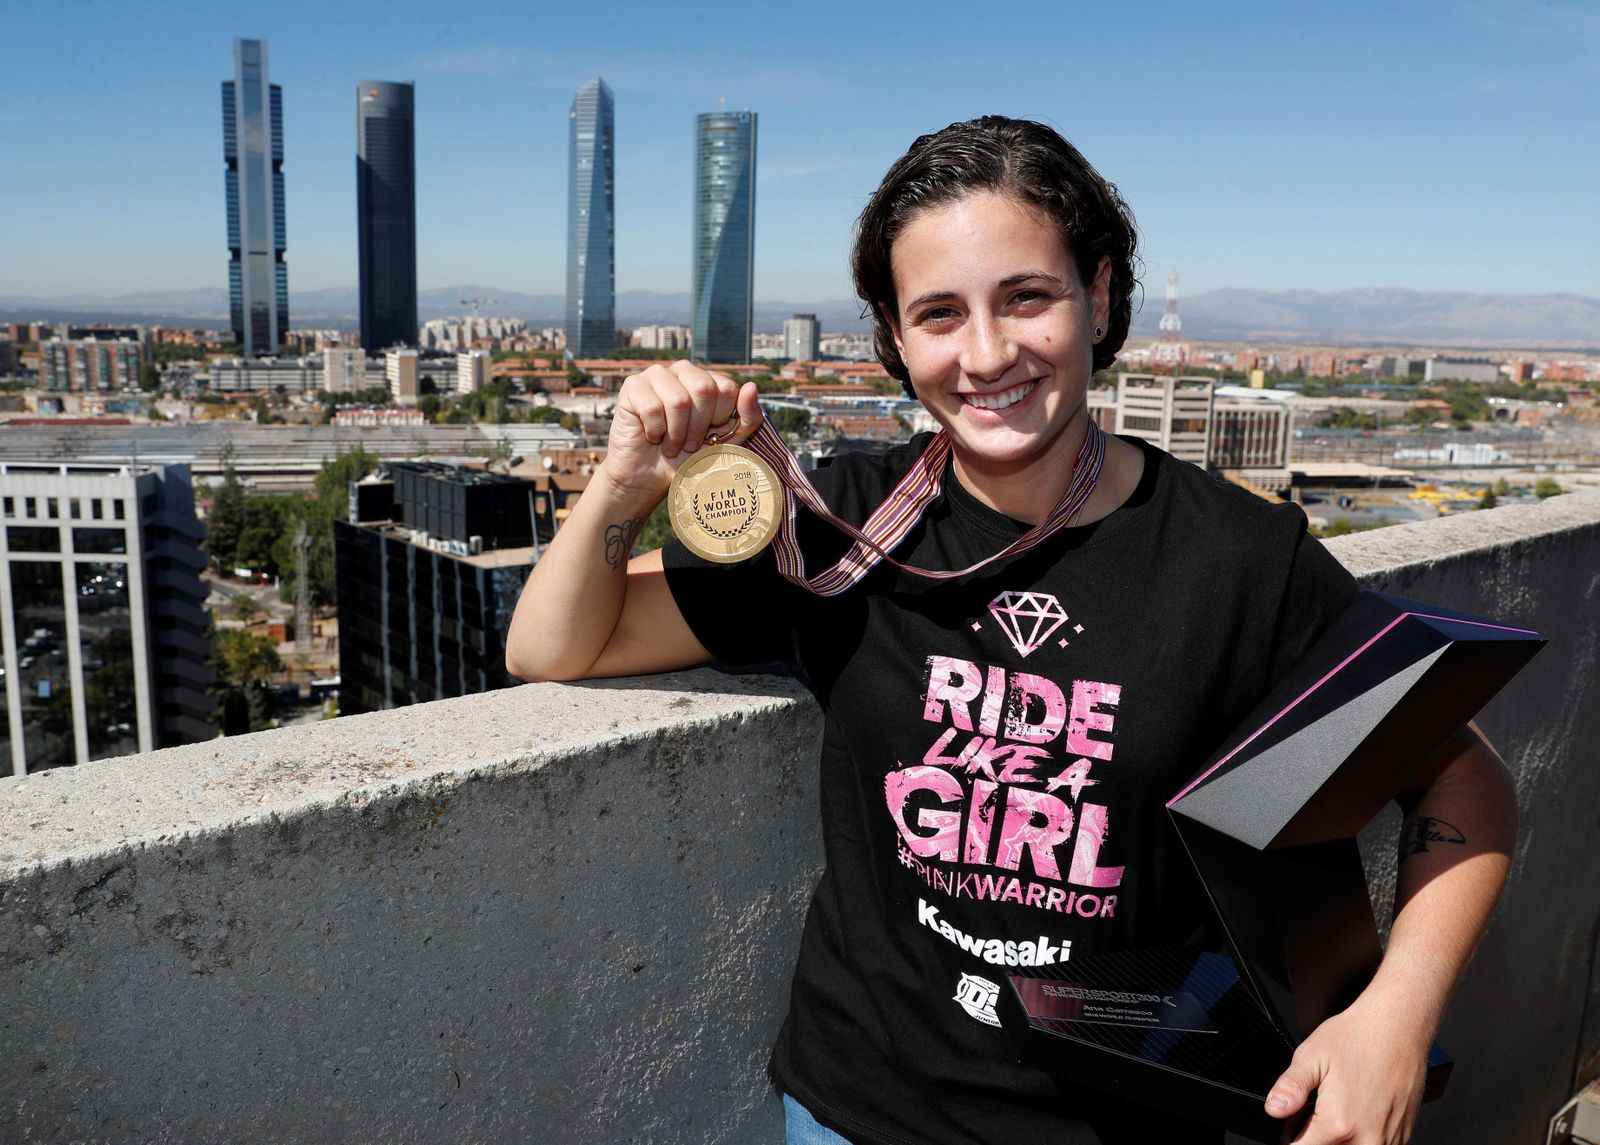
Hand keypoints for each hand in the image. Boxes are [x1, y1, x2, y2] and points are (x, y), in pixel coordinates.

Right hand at [603, 361, 762, 496]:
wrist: (651, 476)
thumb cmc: (689, 457)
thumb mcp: (728, 443)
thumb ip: (747, 418)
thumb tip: (752, 386)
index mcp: (708, 379)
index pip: (726, 389)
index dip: (719, 421)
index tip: (709, 436)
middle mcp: (684, 370)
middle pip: (703, 389)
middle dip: (697, 427)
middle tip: (688, 444)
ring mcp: (657, 374)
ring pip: (678, 400)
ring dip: (676, 434)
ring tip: (670, 444)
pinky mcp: (633, 385)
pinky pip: (652, 408)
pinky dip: (655, 432)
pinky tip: (651, 436)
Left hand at [1265, 993, 1431, 1143]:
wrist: (1398, 1027)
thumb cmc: (1357, 1037)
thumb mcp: (1311, 1055)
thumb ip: (1290, 1088)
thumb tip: (1273, 1109)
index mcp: (1338, 1125)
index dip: (1292, 1136)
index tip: (1294, 1121)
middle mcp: (1367, 1141)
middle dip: (1315, 1137)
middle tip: (1317, 1108)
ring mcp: (1388, 1142)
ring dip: (1340, 1138)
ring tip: (1340, 1107)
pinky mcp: (1402, 1138)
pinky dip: (1362, 1136)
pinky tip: (1359, 1110)